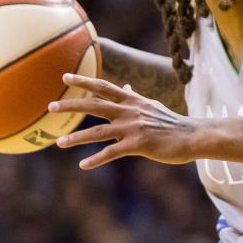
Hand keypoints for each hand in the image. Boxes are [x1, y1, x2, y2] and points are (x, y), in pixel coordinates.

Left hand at [49, 73, 197, 168]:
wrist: (191, 136)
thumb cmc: (171, 123)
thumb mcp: (151, 106)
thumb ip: (134, 97)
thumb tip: (125, 86)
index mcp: (132, 100)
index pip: (103, 87)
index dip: (84, 81)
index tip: (65, 76)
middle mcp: (129, 111)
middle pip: (94, 105)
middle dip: (71, 105)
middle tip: (50, 106)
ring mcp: (132, 128)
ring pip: (98, 132)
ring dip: (76, 137)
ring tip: (58, 142)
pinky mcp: (138, 145)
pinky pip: (111, 153)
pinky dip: (96, 159)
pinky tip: (83, 165)